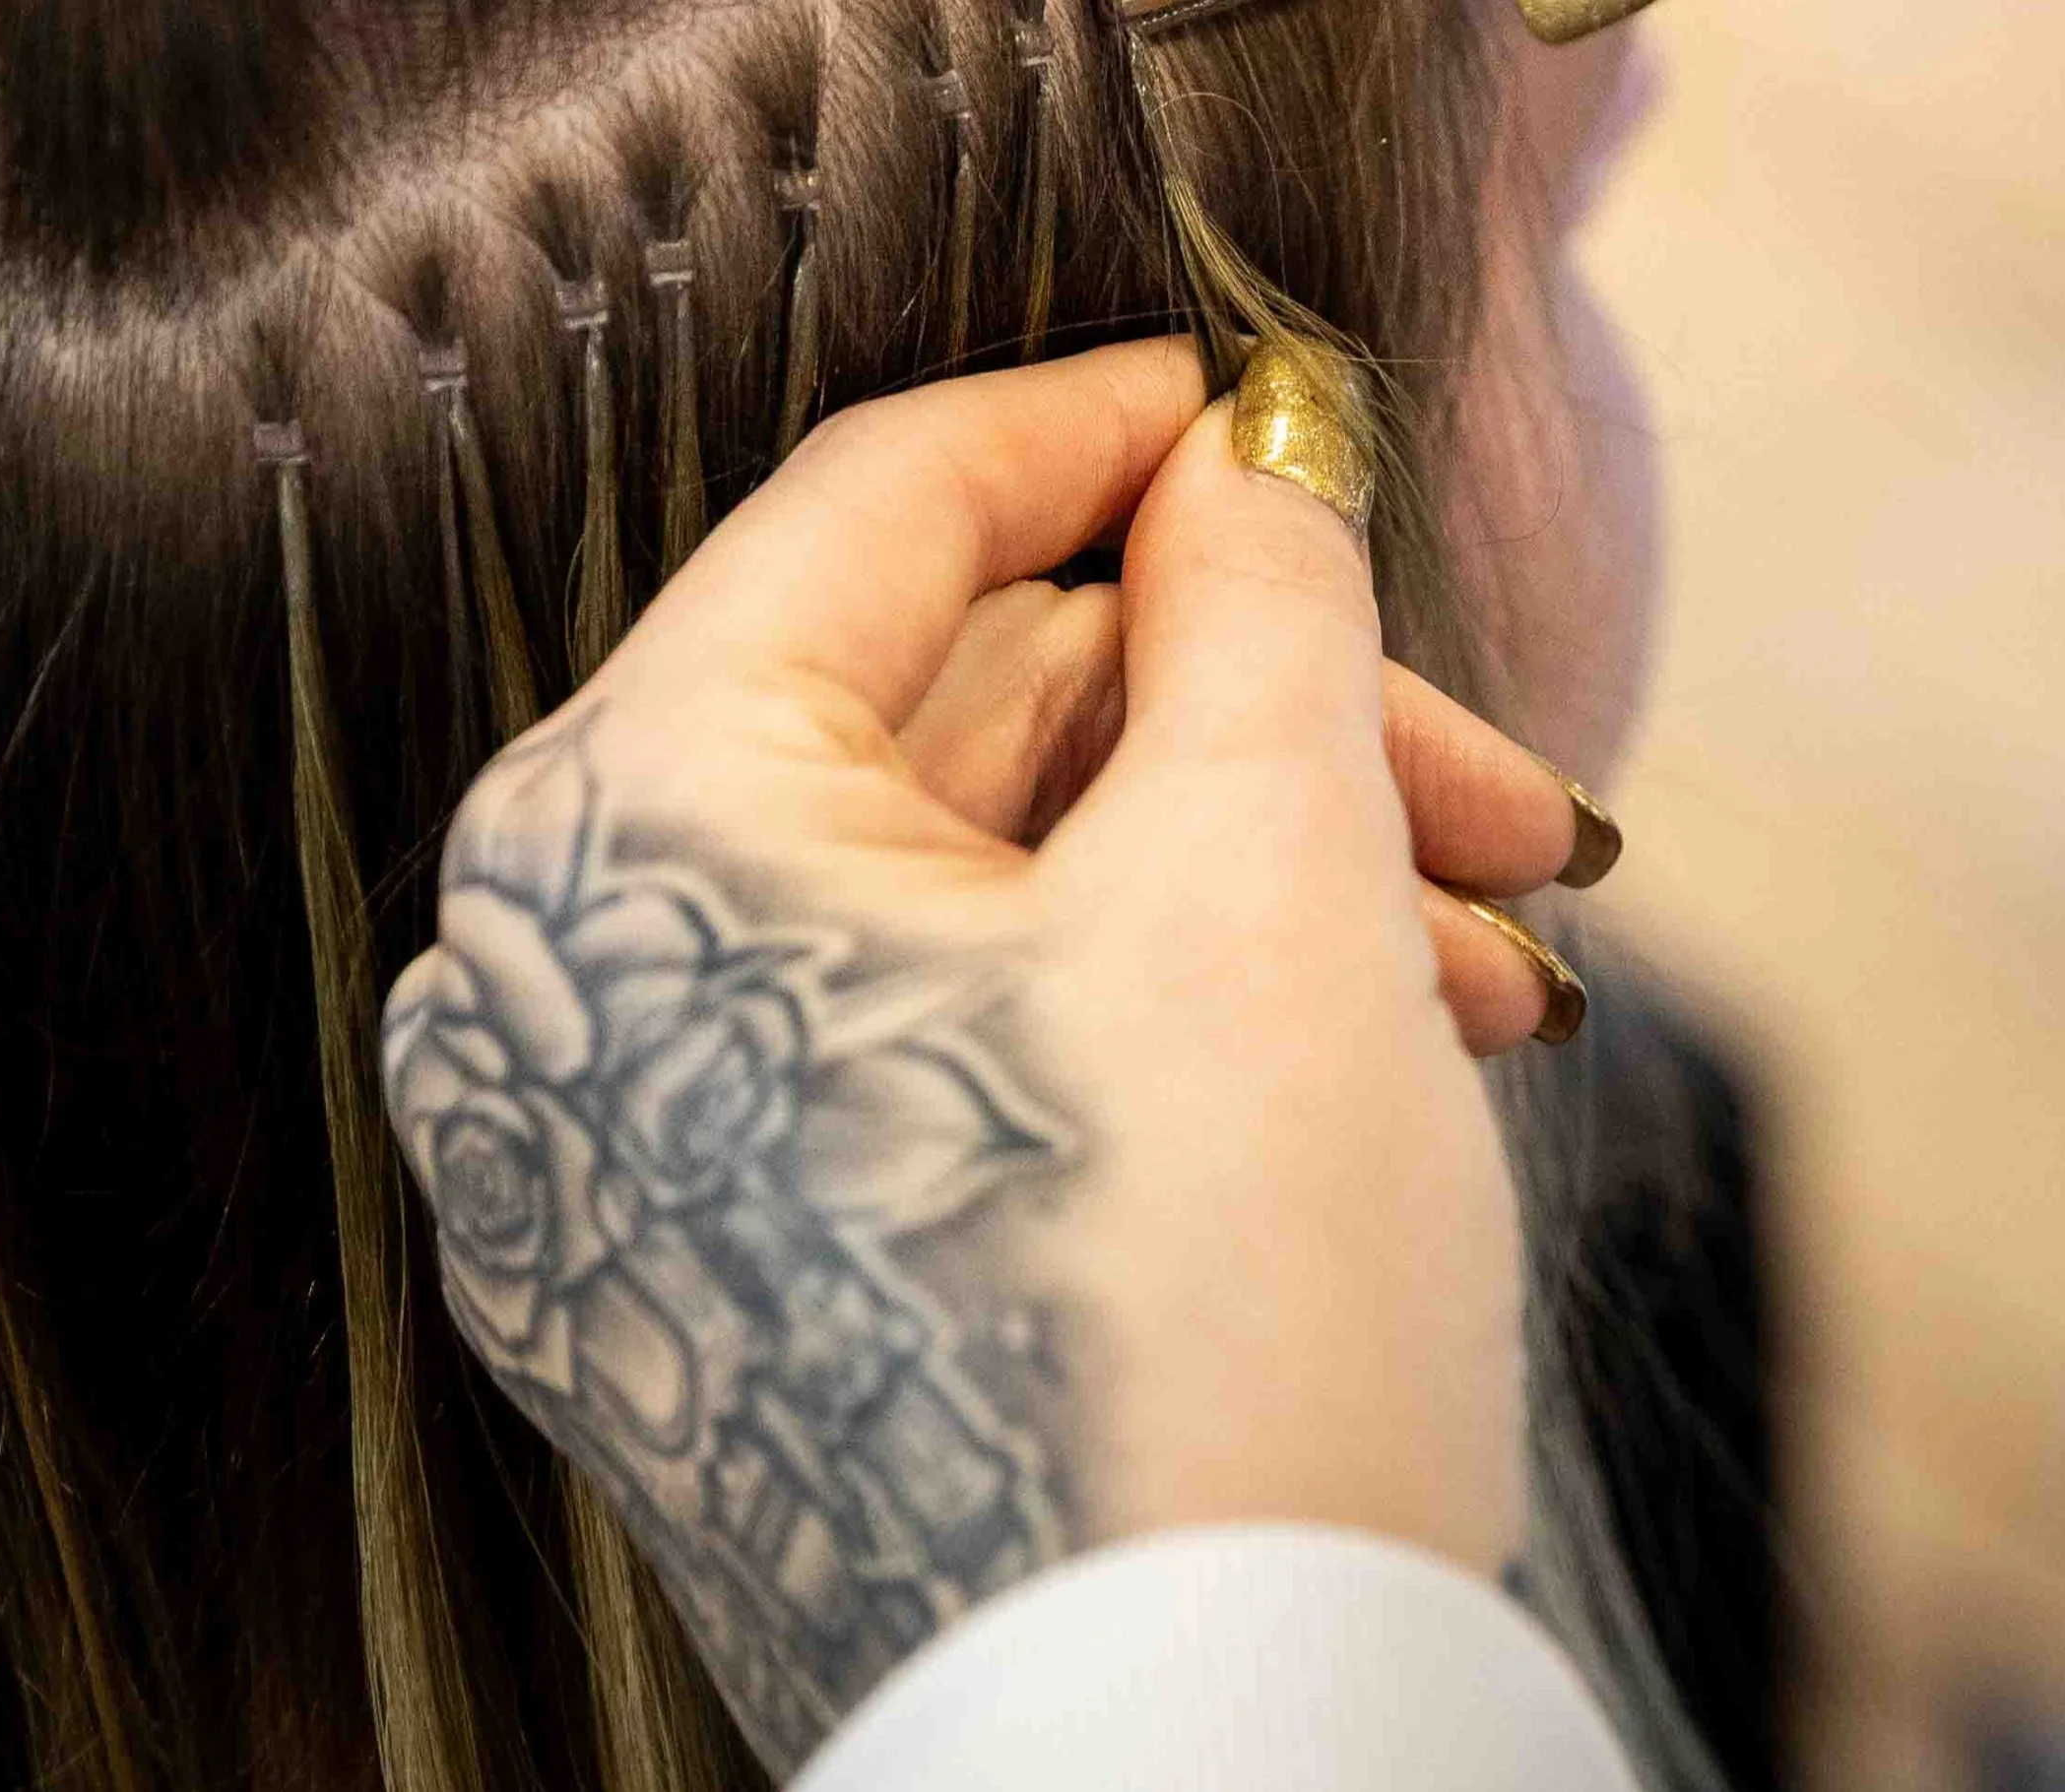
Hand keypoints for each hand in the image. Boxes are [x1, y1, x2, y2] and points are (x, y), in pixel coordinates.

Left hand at [380, 340, 1590, 1766]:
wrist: (1211, 1778)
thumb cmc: (1202, 1318)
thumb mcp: (1263, 875)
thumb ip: (1255, 597)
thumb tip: (1251, 448)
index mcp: (623, 832)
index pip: (878, 510)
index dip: (1107, 427)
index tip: (1271, 408)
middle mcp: (574, 981)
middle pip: (965, 713)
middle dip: (1259, 723)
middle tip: (1489, 781)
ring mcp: (642, 1145)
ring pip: (990, 877)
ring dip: (1255, 868)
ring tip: (1490, 940)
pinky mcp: (741, 1262)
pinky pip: (955, 1027)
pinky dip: (1167, 997)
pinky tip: (1394, 1030)